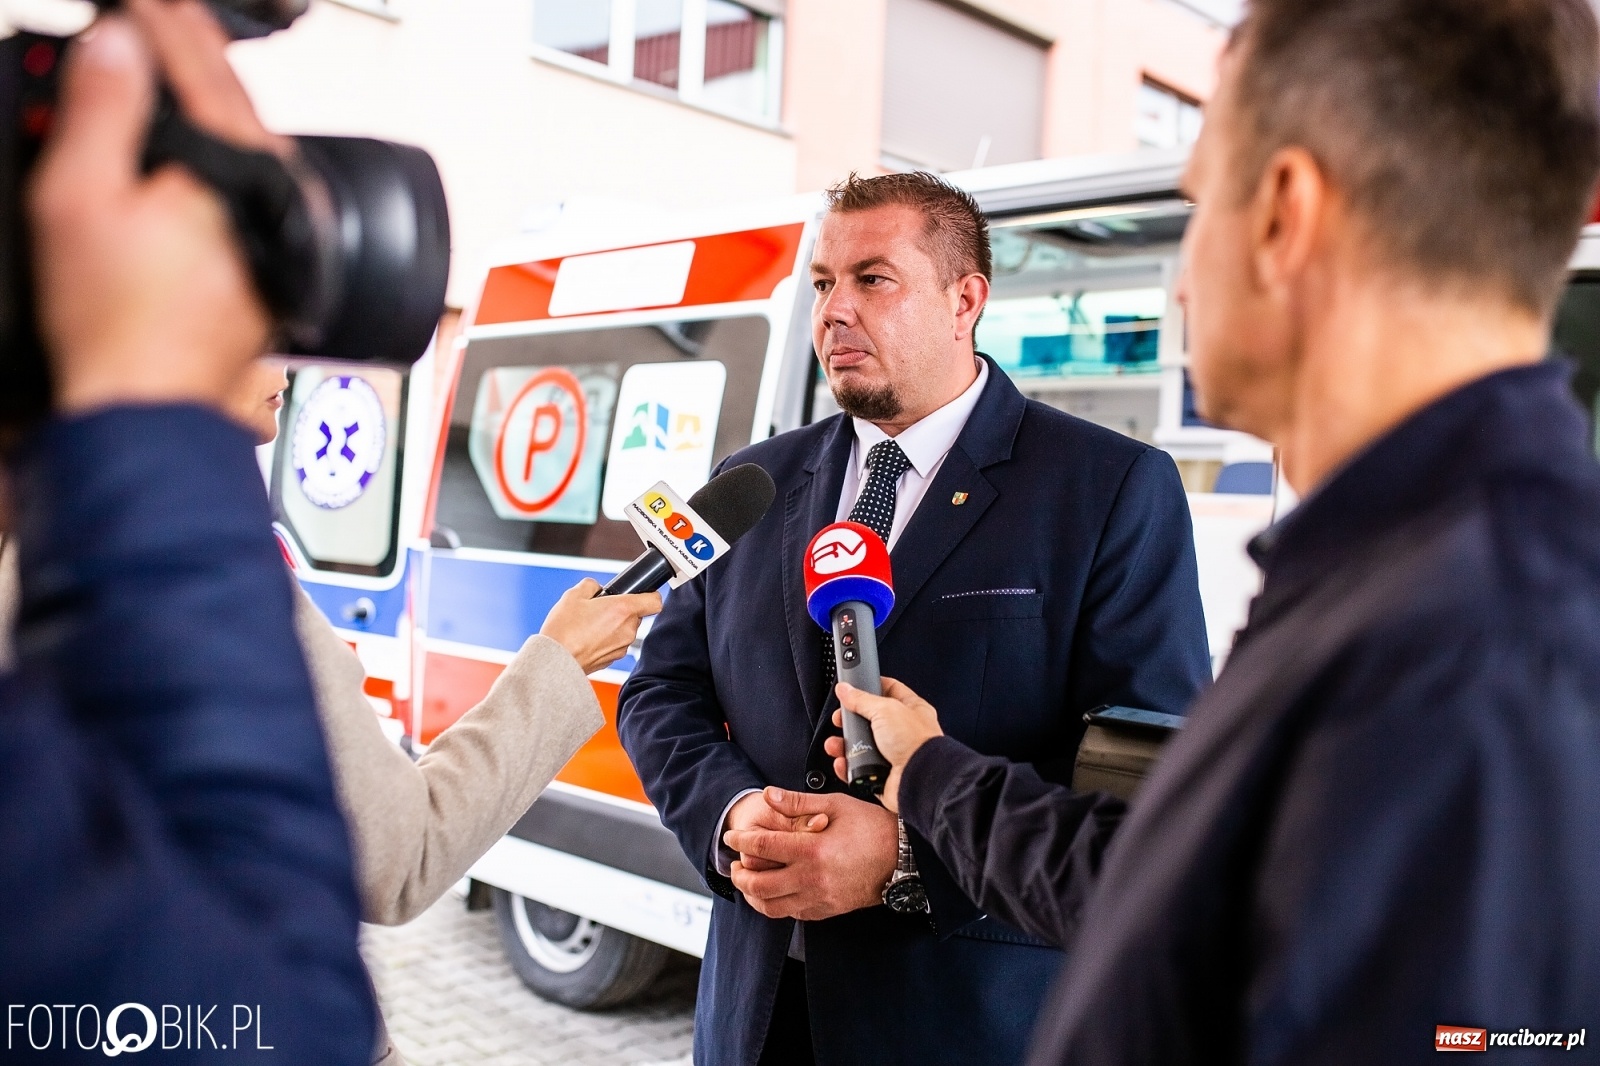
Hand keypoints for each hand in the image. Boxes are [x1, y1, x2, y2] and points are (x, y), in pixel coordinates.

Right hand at [28, 0, 287, 414]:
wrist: (147, 406)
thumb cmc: (118, 325)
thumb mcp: (81, 197)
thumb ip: (103, 111)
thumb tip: (119, 44)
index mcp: (239, 175)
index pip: (201, 72)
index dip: (161, 24)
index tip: (136, 0)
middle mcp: (275, 202)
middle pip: (234, 105)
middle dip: (191, 54)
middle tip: (159, 15)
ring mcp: (278, 236)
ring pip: (245, 146)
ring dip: (208, 102)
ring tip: (173, 66)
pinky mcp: (268, 264)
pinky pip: (245, 186)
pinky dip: (217, 153)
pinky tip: (194, 147)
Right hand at [539, 578, 661, 673]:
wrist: (554, 660)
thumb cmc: (564, 630)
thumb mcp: (573, 595)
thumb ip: (591, 585)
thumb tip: (596, 587)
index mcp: (623, 610)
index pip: (655, 600)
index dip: (649, 594)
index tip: (641, 593)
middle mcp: (627, 630)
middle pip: (636, 615)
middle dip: (621, 610)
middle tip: (600, 609)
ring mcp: (622, 647)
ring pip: (625, 630)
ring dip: (613, 626)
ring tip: (589, 625)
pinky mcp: (613, 660)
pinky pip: (616, 644)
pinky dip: (606, 640)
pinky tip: (587, 638)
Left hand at [724, 787, 896, 920]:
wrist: (903, 858)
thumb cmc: (872, 828)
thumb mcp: (836, 805)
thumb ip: (797, 802)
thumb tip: (767, 795)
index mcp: (812, 850)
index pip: (762, 847)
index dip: (741, 841)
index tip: (731, 837)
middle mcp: (812, 878)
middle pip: (759, 884)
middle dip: (739, 875)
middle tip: (733, 865)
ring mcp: (819, 898)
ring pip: (771, 907)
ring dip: (752, 895)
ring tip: (748, 881)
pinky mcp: (827, 910)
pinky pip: (792, 914)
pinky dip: (776, 905)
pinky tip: (774, 892)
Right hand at [824, 678, 943, 812]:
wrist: (920, 779)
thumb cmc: (916, 743)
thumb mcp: (885, 710)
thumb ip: (862, 699)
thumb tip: (845, 689)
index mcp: (911, 710)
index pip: (890, 690)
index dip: (871, 686)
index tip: (854, 688)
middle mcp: (903, 732)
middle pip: (870, 720)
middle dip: (851, 720)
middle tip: (840, 718)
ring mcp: (892, 755)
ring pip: (861, 746)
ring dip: (844, 745)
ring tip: (835, 744)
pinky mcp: (883, 775)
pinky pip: (859, 770)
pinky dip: (848, 767)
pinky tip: (842, 762)